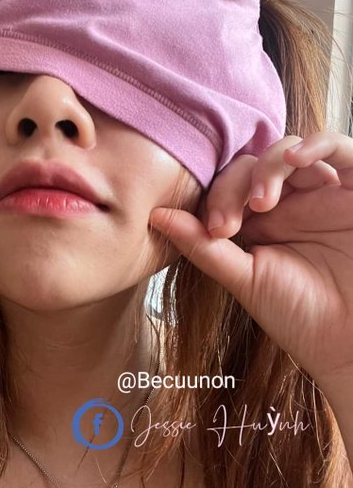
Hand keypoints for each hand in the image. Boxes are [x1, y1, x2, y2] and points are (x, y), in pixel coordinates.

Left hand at [149, 130, 352, 385]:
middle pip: (251, 165)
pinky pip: (339, 148)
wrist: (349, 343)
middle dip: (233, 187)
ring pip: (287, 152)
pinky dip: (316, 144)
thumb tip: (154, 215)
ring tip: (262, 202)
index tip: (216, 230)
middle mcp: (290, 203)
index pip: (227, 186)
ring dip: (267, 168)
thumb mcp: (245, 279)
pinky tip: (295, 159)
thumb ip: (203, 246)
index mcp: (260, 222)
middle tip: (230, 225)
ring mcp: (323, 194)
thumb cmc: (300, 317)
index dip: (216, 197)